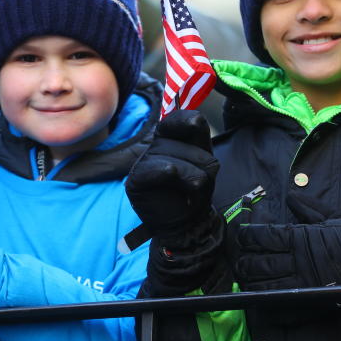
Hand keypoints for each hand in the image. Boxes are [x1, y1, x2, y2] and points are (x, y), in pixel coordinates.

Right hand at [126, 109, 218, 237]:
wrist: (188, 223)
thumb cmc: (195, 190)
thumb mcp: (204, 159)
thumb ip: (200, 137)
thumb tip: (195, 117)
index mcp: (170, 138)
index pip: (177, 119)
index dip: (187, 121)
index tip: (196, 125)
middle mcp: (154, 147)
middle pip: (180, 142)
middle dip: (201, 161)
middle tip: (202, 180)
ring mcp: (142, 163)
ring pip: (173, 160)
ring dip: (193, 177)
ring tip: (193, 190)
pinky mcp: (136, 182)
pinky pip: (158, 170)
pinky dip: (171, 175)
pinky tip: (175, 182)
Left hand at [235, 210, 340, 305]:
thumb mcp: (332, 216)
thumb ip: (308, 206)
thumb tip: (292, 194)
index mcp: (299, 237)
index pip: (260, 236)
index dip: (247, 235)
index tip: (245, 234)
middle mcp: (296, 260)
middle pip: (255, 262)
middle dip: (244, 260)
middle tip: (242, 258)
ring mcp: (301, 283)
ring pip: (262, 284)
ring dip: (250, 280)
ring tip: (248, 276)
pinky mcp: (309, 300)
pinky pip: (280, 302)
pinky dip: (266, 299)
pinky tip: (262, 294)